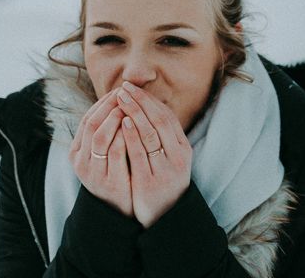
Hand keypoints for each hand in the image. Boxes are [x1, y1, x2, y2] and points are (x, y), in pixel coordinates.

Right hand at [68, 89, 132, 216]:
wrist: (117, 210)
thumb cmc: (113, 173)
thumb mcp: (103, 153)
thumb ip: (105, 131)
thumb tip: (116, 99)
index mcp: (76, 151)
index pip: (86, 119)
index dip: (102, 103)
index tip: (118, 90)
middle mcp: (80, 160)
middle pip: (91, 124)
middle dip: (108, 106)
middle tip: (124, 94)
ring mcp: (93, 172)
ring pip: (100, 137)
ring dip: (115, 118)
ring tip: (129, 106)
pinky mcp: (109, 181)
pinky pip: (116, 153)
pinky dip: (124, 136)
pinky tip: (135, 126)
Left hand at [117, 82, 191, 227]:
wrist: (165, 218)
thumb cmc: (163, 182)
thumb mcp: (170, 159)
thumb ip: (163, 137)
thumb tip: (148, 107)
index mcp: (182, 149)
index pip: (167, 117)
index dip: (150, 100)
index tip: (135, 88)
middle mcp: (177, 157)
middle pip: (159, 121)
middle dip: (141, 101)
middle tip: (125, 86)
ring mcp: (164, 169)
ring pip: (150, 133)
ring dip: (135, 112)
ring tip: (121, 97)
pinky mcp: (150, 180)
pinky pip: (140, 153)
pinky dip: (132, 134)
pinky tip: (123, 121)